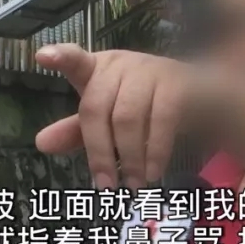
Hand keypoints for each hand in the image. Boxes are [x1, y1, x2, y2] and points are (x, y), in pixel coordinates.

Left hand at [35, 44, 190, 187]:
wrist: (203, 98)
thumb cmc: (148, 106)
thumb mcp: (110, 120)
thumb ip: (77, 132)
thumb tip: (41, 144)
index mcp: (98, 69)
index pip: (75, 60)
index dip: (61, 57)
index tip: (42, 57)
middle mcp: (121, 64)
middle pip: (96, 106)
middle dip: (98, 151)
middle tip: (107, 186)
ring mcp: (151, 69)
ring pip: (127, 116)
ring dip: (129, 157)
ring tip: (133, 185)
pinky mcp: (179, 81)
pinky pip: (162, 118)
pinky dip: (156, 150)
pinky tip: (153, 172)